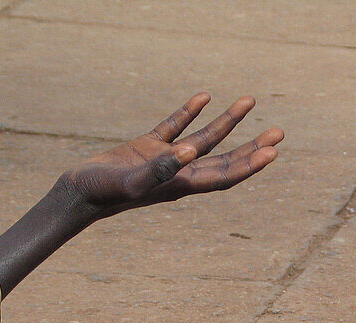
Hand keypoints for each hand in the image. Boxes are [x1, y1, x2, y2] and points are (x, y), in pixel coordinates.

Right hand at [58, 93, 282, 220]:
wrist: (78, 193)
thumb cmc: (104, 192)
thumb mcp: (133, 181)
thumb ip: (160, 169)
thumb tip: (190, 152)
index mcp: (182, 185)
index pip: (224, 175)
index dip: (250, 165)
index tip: (272, 151)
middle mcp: (179, 174)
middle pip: (225, 160)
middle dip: (252, 148)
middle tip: (278, 133)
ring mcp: (165, 160)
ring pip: (204, 139)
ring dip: (228, 122)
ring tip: (249, 101)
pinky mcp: (147, 147)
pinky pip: (175, 127)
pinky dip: (189, 112)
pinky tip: (204, 97)